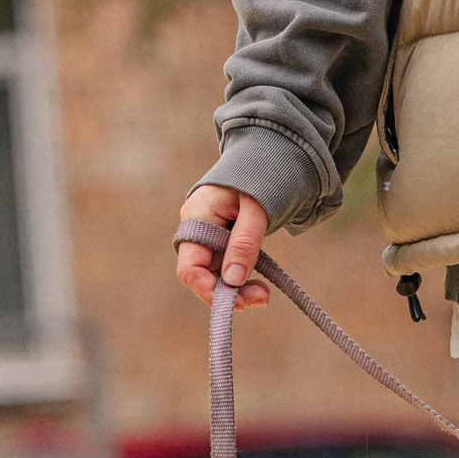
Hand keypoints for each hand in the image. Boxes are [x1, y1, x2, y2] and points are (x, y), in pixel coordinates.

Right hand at [175, 181, 270, 308]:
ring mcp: (206, 233)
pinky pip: (223, 264)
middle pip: (201, 274)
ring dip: (236, 287)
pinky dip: (239, 276)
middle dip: (227, 292)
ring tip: (264, 293)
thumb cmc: (262, 175)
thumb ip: (245, 242)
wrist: (267, 154)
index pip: (190, 266)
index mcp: (197, 216)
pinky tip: (259, 283)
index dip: (208, 289)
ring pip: (213, 272)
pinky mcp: (219, 237)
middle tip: (262, 298)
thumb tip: (233, 279)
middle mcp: (196, 227)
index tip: (238, 303)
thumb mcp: (257, 209)